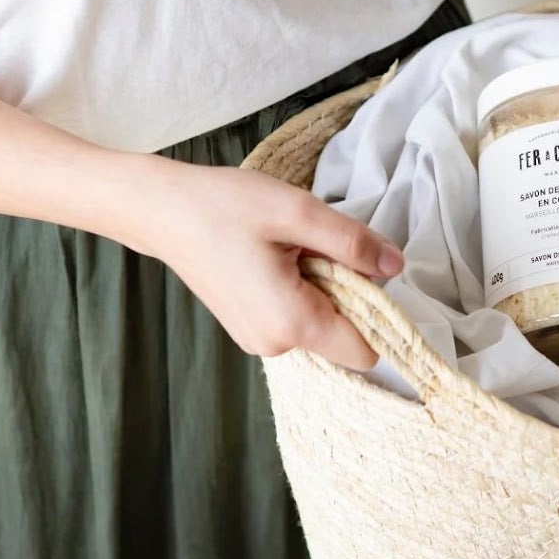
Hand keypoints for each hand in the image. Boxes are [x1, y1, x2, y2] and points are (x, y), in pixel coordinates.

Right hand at [125, 157, 402, 369]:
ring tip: (288, 248)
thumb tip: (396, 267)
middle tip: (313, 247)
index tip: (364, 271)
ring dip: (322, 287)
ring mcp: (258, 340)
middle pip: (344, 336)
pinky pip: (295, 318)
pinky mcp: (248, 327)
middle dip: (347, 293)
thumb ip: (354, 243)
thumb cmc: (225, 206)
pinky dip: (299, 289)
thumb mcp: (299, 212)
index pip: (366, 352)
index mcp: (291, 323)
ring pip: (320, 325)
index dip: (380, 315)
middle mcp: (274, 345)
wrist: (162, 210)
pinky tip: (273, 256)